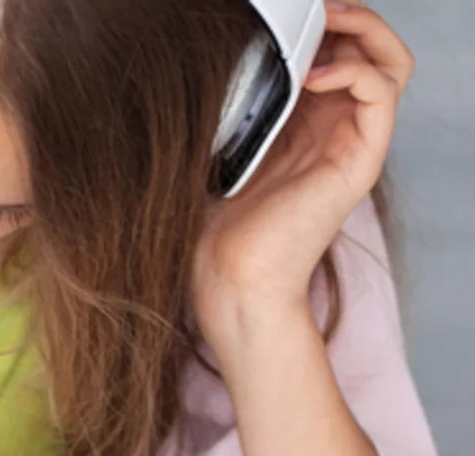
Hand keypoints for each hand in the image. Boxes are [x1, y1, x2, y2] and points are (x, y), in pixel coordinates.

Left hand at [193, 1, 414, 345]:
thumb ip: (233, 105)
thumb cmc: (214, 228)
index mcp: (303, 124)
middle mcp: (334, 129)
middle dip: (347, 16)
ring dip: (362, 30)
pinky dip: (355, 68)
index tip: (286, 15)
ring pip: (389, 61)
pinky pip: (381, 91)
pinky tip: (315, 74)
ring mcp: (351, 144)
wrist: (229, 280)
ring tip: (325, 21)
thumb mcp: (218, 150)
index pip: (335, 52)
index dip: (319, 25)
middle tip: (313, 6)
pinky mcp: (360, 161)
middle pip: (370, 47)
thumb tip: (216, 56)